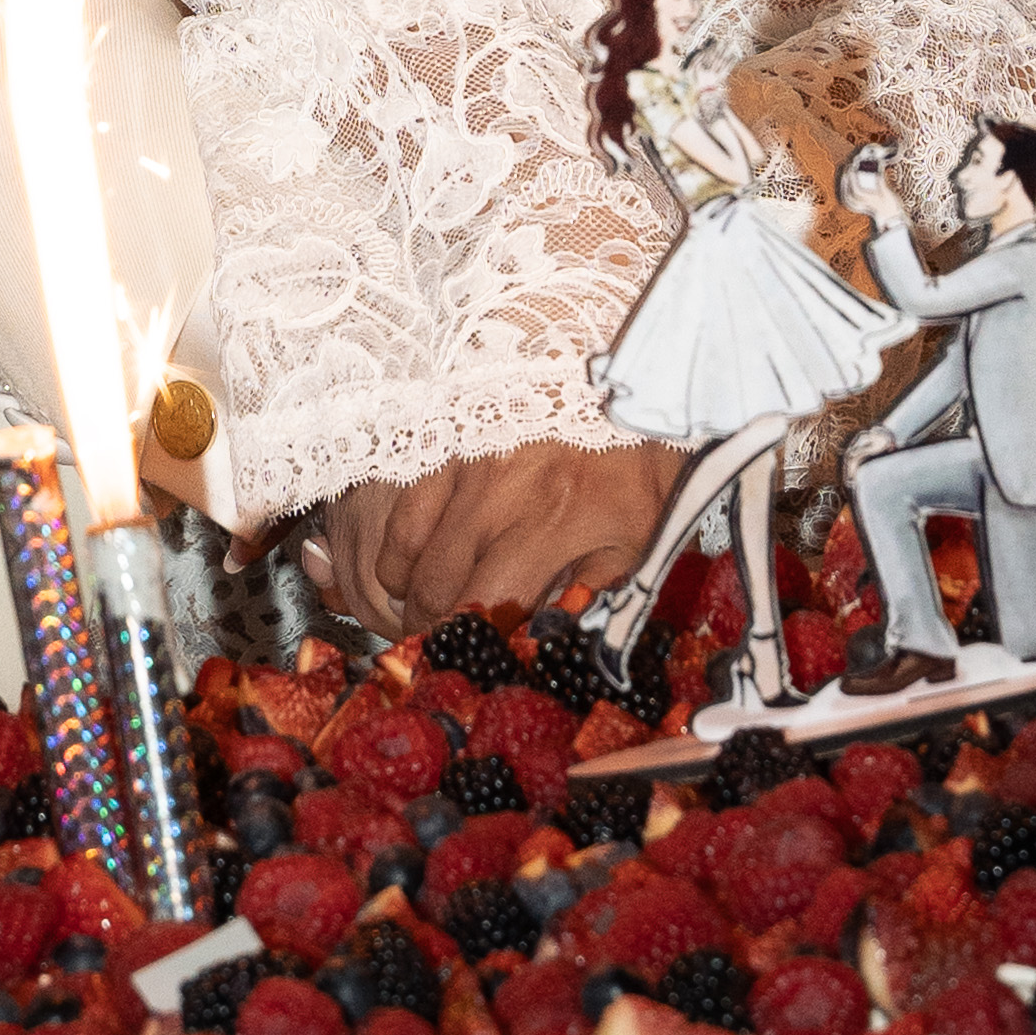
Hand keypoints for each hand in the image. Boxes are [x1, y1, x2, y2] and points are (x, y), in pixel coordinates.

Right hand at [313, 442, 682, 643]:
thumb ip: (598, 591)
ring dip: (412, 597)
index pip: (486, 608)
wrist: (621, 372)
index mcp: (555, 522)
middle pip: (436, 592)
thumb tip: (554, 637)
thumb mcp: (638, 534)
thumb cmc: (635, 459)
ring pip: (407, 560)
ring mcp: (465, 465)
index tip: (473, 661)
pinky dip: (396, 556)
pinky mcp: (443, 441)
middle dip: (436, 628)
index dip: (470, 645)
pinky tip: (416, 567)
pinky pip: (397, 518)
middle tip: (450, 641)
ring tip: (431, 610)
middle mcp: (502, 494)